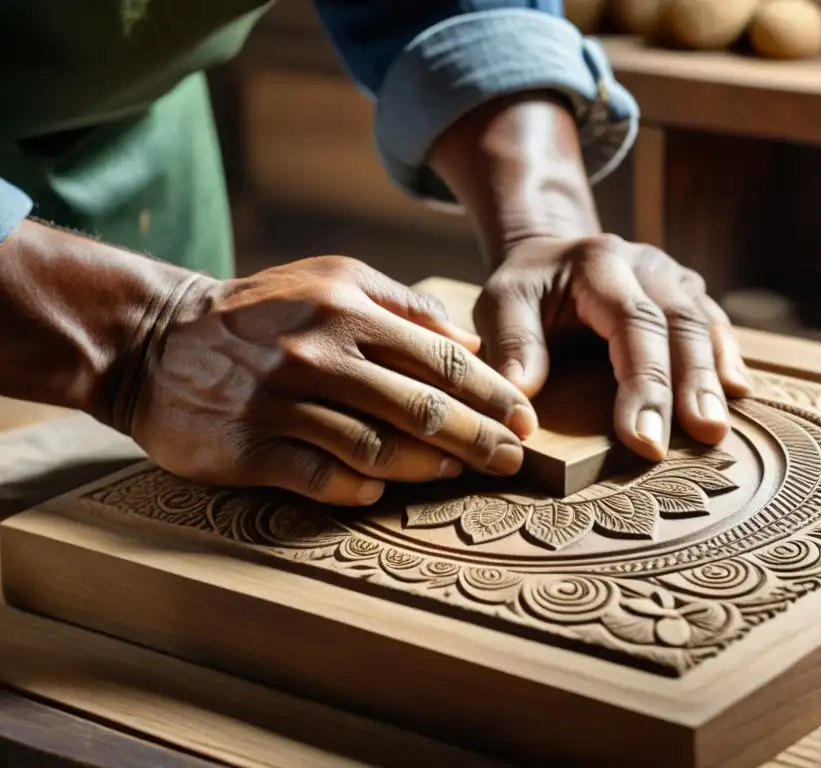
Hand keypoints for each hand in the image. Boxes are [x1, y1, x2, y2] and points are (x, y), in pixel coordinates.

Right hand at [129, 256, 537, 505]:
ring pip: (374, 443)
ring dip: (426, 465)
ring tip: (460, 474)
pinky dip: (355, 484)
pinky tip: (382, 489)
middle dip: (478, 436)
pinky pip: (315, 474)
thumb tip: (468, 343)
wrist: (157, 341)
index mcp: (347, 310)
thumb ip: (401, 303)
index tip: (526, 422)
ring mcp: (281, 401)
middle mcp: (318, 353)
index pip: (438, 357)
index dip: (491, 393)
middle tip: (513, 460)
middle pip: (419, 405)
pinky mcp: (247, 445)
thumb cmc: (262, 312)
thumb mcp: (330, 278)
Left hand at [474, 234, 752, 460]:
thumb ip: (511, 345)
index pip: (633, 322)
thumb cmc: (527, 288)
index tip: (643, 438)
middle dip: (691, 383)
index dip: (643, 381)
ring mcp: (673, 276)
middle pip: (680, 323)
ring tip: (717, 426)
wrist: (553, 255)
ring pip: (704, 323)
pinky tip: (737, 390)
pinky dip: (726, 357)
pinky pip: (714, 324)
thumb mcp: (501, 302)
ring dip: (713, 376)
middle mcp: (646, 264)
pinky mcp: (687, 293)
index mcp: (600, 263)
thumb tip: (520, 407)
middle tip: (703, 435)